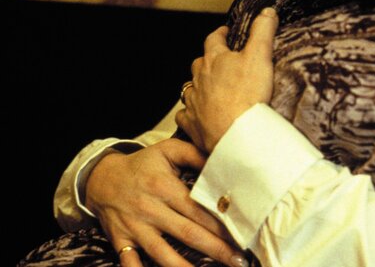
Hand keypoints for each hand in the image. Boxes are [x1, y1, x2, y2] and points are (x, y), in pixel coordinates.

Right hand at [85, 138, 246, 266]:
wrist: (100, 177)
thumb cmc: (142, 164)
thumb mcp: (168, 150)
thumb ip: (196, 155)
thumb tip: (223, 162)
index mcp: (164, 187)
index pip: (198, 209)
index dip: (221, 223)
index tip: (242, 234)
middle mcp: (150, 209)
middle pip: (188, 233)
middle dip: (215, 248)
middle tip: (238, 260)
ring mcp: (135, 228)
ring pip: (163, 253)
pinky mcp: (121, 241)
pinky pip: (131, 263)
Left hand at [177, 8, 277, 152]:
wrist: (236, 132)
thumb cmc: (248, 94)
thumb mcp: (261, 56)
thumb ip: (263, 31)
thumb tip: (267, 11)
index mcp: (215, 60)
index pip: (213, 40)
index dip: (219, 34)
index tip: (224, 32)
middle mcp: (199, 79)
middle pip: (198, 64)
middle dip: (207, 60)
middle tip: (217, 60)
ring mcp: (193, 102)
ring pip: (189, 89)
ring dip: (196, 86)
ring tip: (206, 88)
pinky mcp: (192, 124)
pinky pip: (184, 116)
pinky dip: (189, 114)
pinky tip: (194, 115)